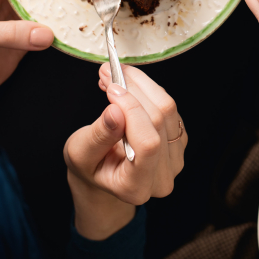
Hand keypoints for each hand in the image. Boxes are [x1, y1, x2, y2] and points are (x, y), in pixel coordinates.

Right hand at [64, 63, 185, 239]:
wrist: (102, 170)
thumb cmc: (90, 165)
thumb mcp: (80, 153)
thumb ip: (99, 135)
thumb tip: (116, 110)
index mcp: (136, 187)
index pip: (148, 145)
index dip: (133, 111)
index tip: (112, 90)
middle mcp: (162, 177)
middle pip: (159, 122)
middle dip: (132, 90)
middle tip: (107, 72)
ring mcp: (174, 160)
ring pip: (168, 110)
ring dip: (140, 84)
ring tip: (115, 74)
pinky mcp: (178, 140)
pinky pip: (169, 108)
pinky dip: (148, 90)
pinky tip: (127, 85)